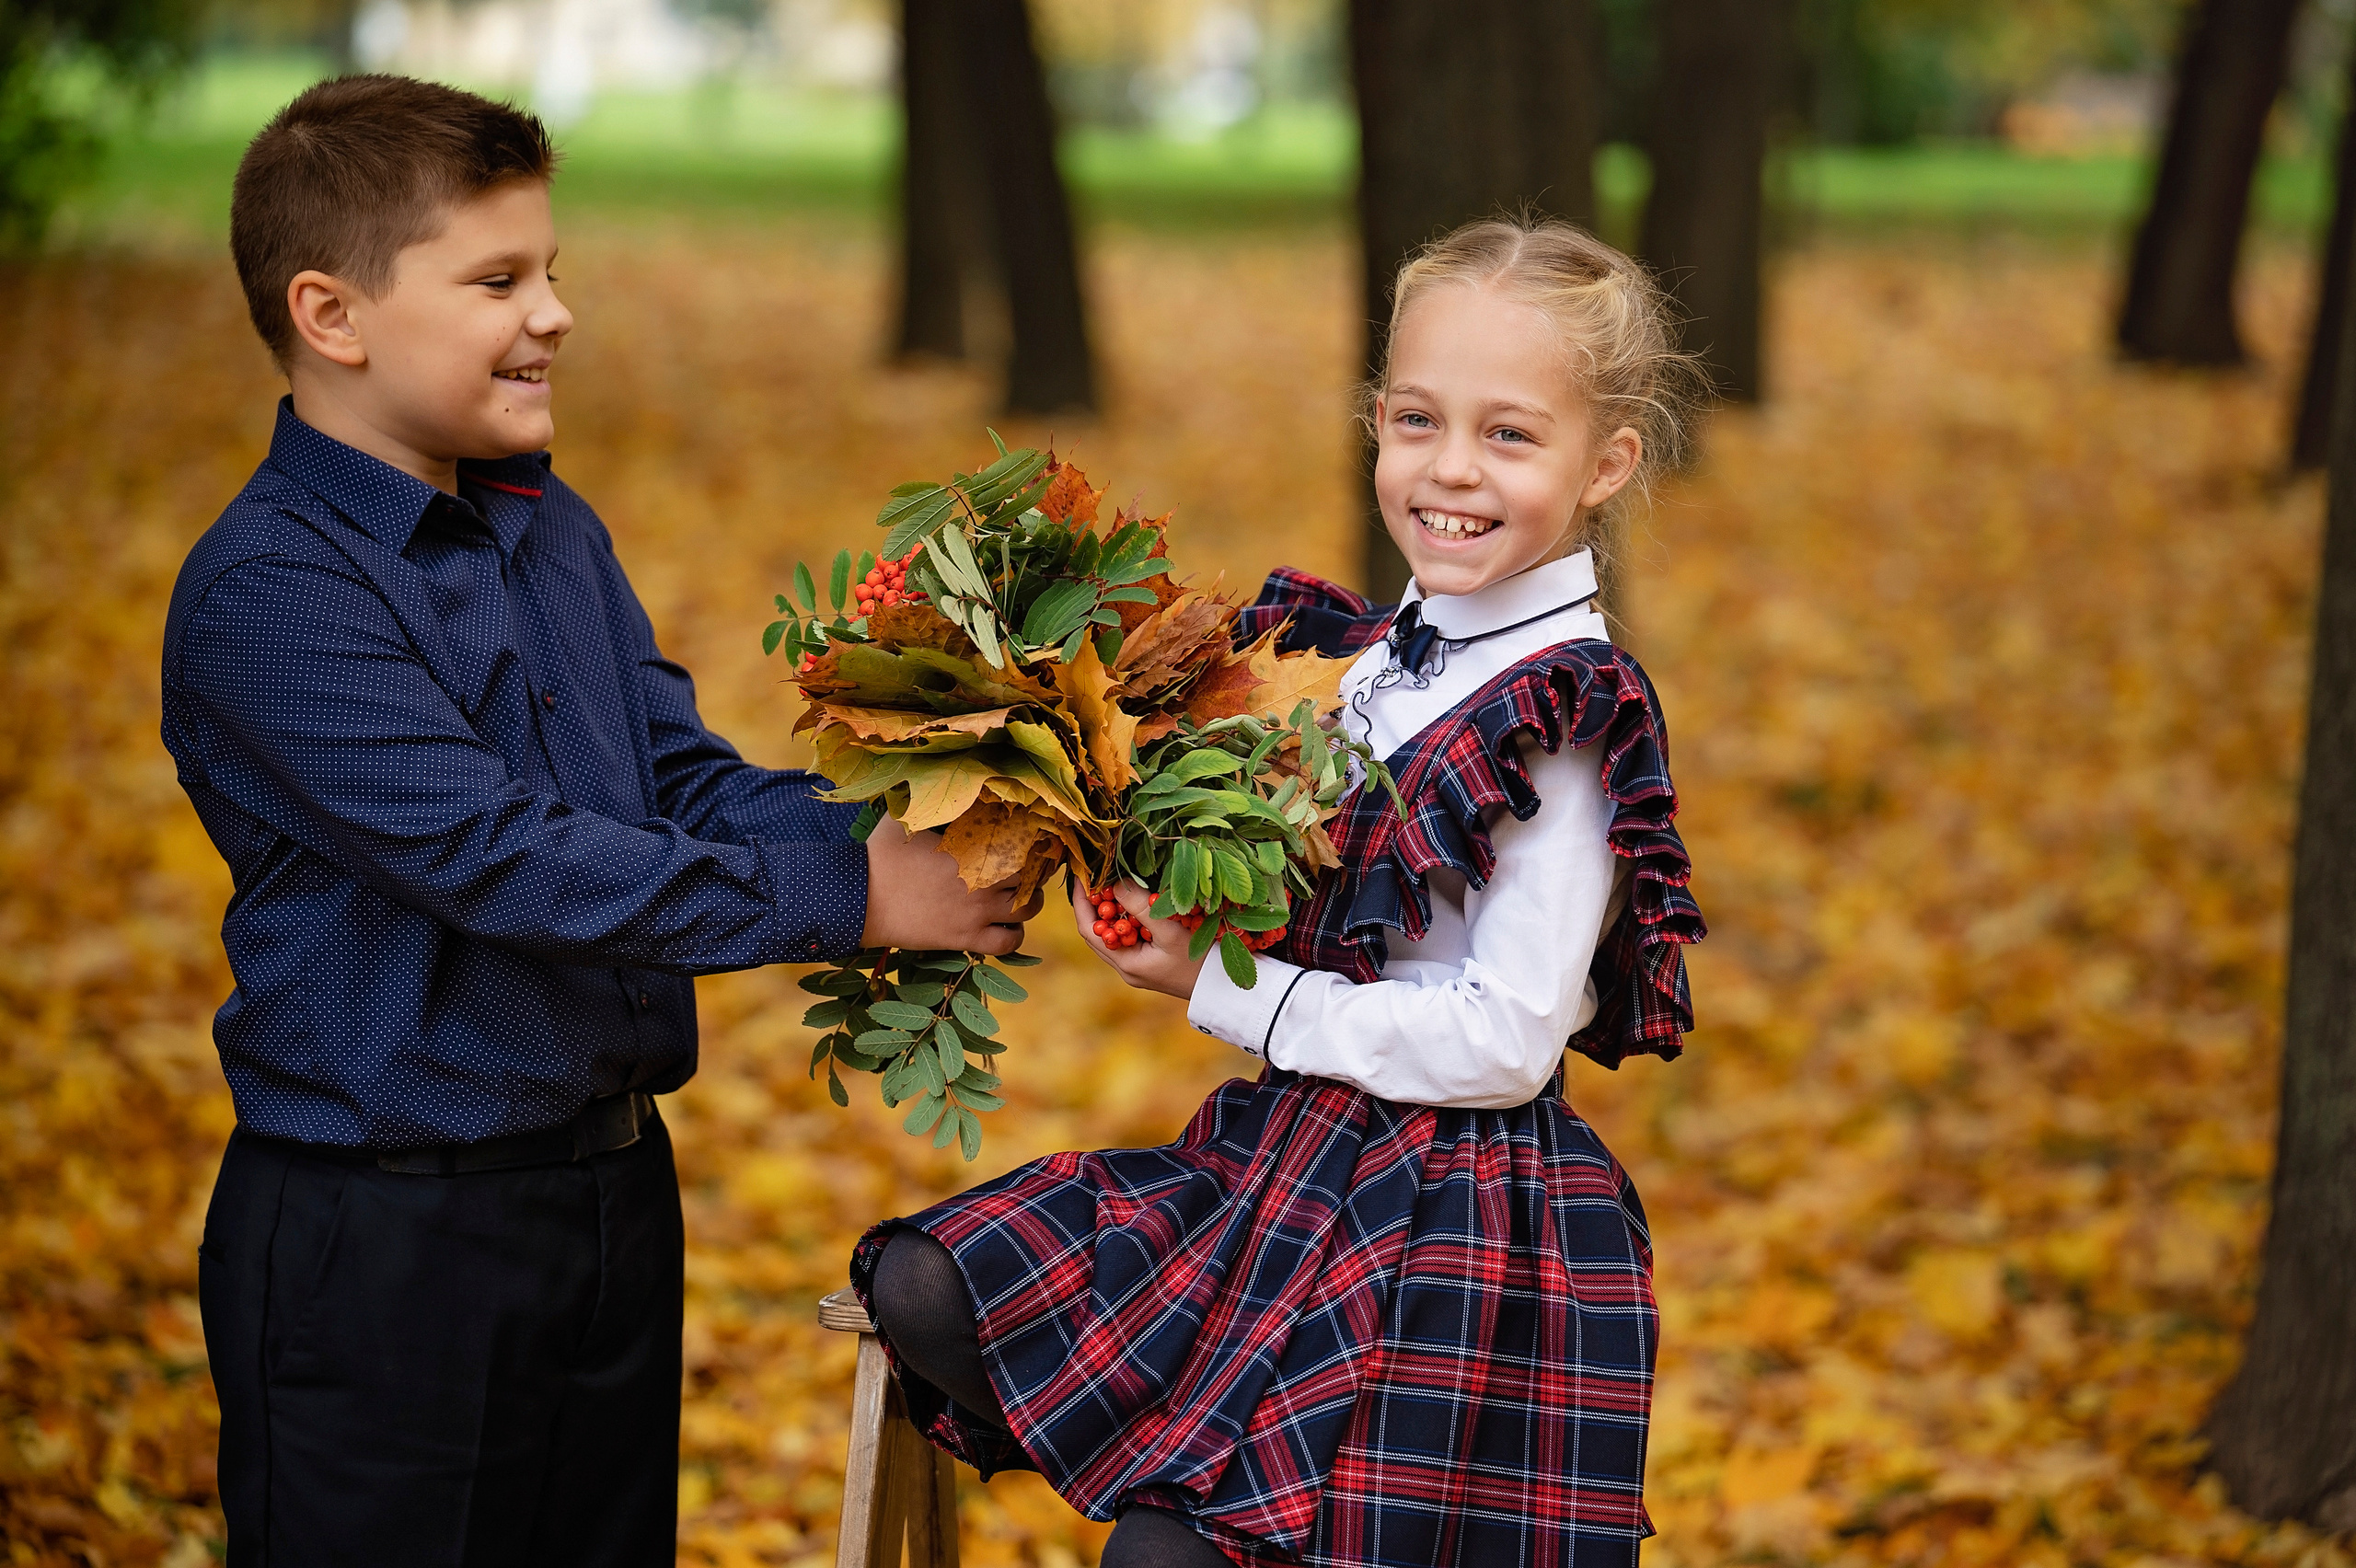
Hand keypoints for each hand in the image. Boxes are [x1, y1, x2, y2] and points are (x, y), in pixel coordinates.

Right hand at [861, 817, 1026, 953]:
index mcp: (972, 846)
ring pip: (1028, 908)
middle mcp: (983, 878)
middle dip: (1033, 871)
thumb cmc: (880, 855)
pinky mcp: (966, 938)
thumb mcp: (904, 818)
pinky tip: (1008, 927)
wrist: (861, 899)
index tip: (1026, 843)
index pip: (1021, 841)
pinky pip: (1009, 943)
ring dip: (1030, 901)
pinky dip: (1015, 936)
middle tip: (1025, 870)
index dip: (1030, 841)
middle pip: (1030, 874)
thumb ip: (925, 801)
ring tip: (1021, 897)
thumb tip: (930, 779)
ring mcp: (977, 911)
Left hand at [1072, 880, 1204, 999]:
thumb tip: (1115, 883)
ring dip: (1111, 910)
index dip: (1081, 901)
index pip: (1088, 929)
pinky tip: (1135, 901)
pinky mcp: (1149, 963)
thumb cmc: (1200, 960)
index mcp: (1126, 963)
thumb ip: (1141, 907)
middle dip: (1094, 903)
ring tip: (1114, 883)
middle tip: (1097, 875)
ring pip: (1112, 934)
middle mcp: (1126, 968)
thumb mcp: (1169, 930)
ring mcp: (1138, 967)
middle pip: (1097, 932)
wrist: (1223, 986)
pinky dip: (1127, 918)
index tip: (1081, 876)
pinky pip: (1128, 937)